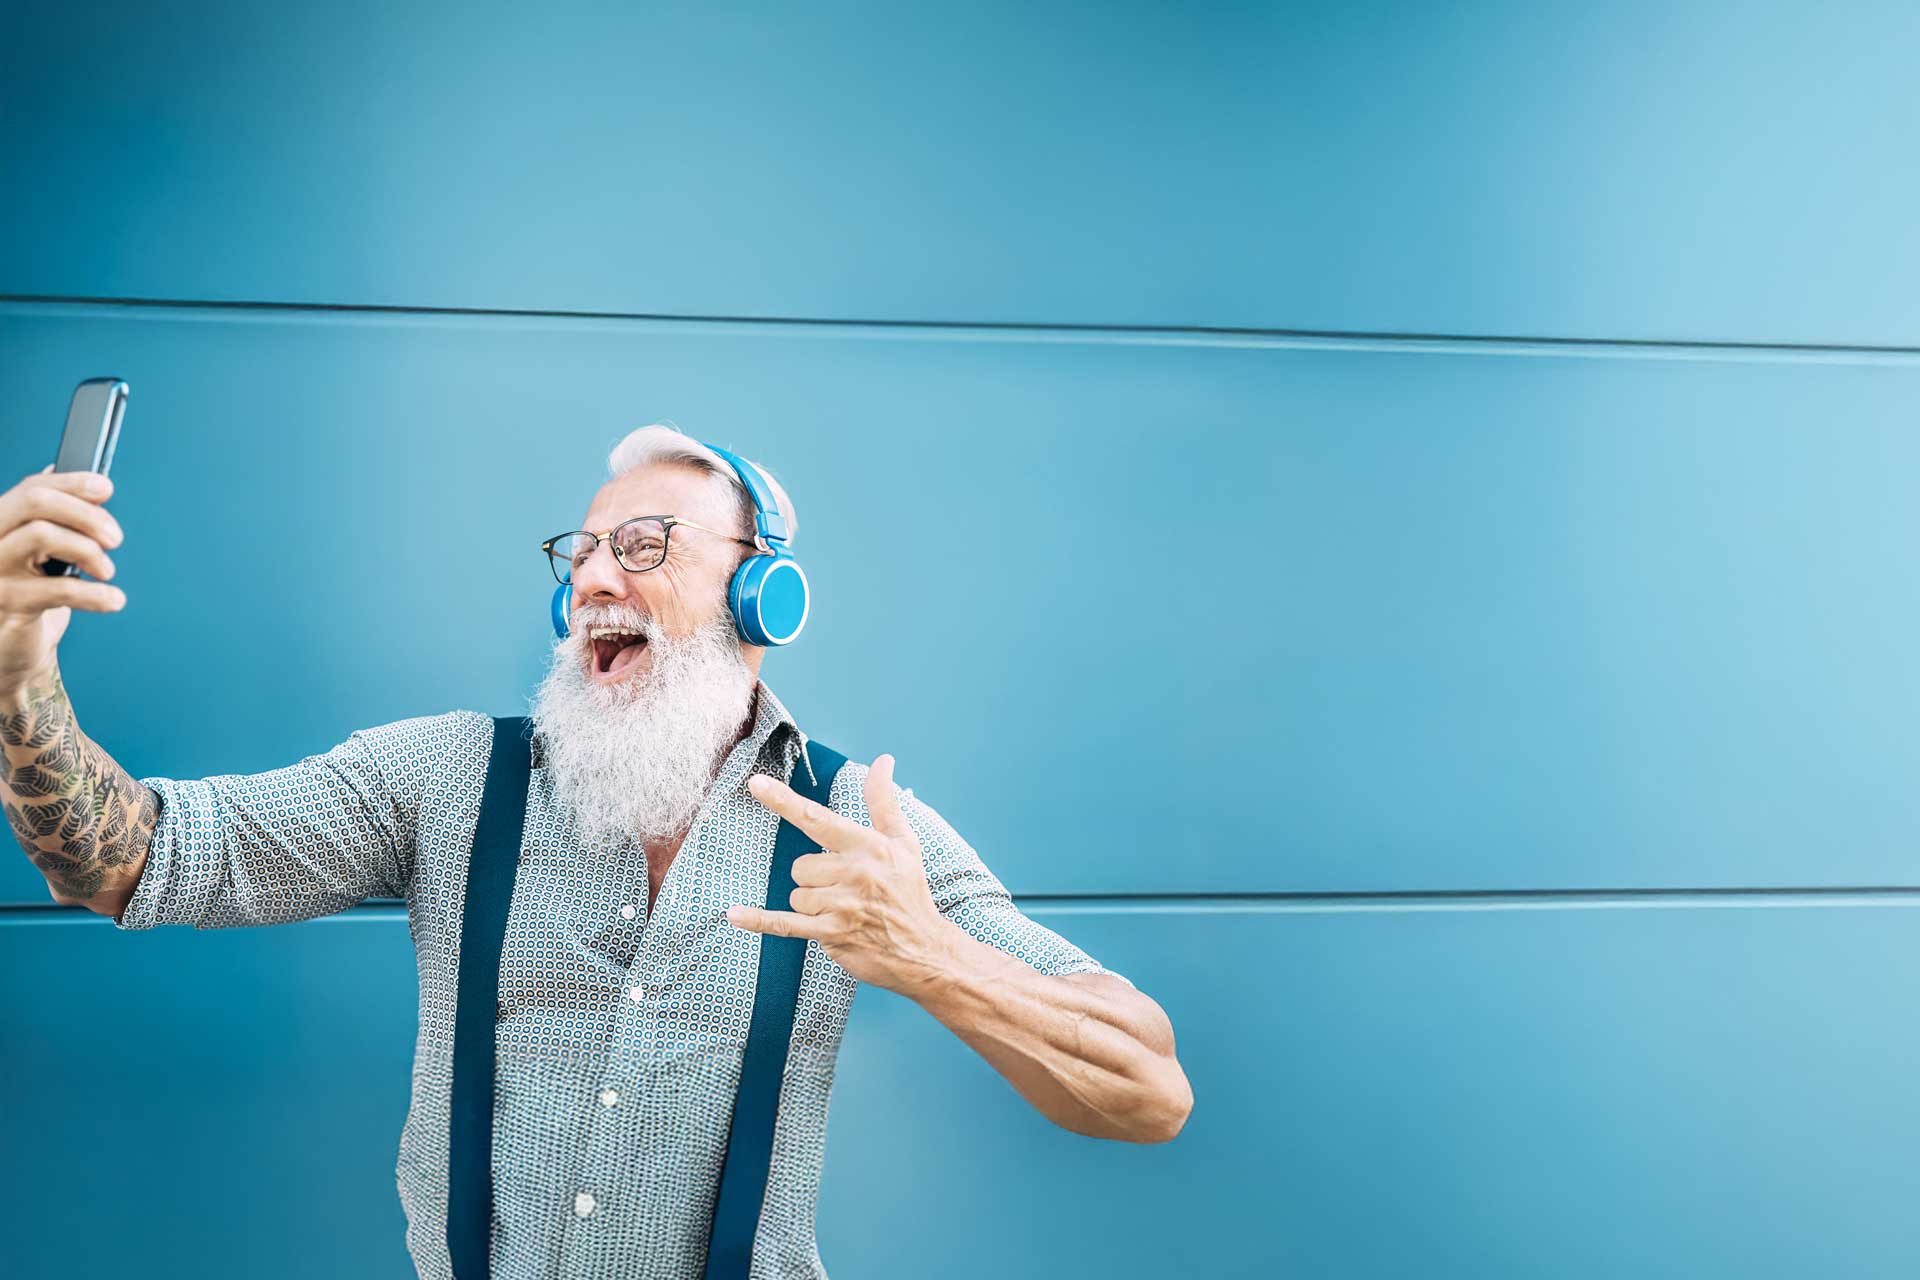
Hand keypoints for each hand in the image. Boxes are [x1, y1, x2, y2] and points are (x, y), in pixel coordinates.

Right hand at [0, 466, 125, 697]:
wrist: (11, 650)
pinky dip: (96, 594)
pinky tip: (114, 600)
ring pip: (43, 534)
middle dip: (85, 513)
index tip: (106, 488)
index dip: (72, 483)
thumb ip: (50, 517)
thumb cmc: (30, 596)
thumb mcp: (40, 554)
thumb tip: (72, 475)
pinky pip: (59, 588)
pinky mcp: (6, 604)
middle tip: (116, 538)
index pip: (31, 487)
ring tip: (107, 572)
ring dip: (90, 551)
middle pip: (34, 501)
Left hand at [727, 754, 961, 994]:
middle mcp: (854, 872)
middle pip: (800, 865)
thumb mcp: (903, 843)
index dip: (783, 800)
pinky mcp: (832, 934)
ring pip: (796, 894)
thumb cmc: (910, 892)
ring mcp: (842, 905)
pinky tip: (734, 915)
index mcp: (867, 846)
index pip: (816, 818)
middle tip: (846, 890)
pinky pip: (784, 924)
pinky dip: (758, 920)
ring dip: (811, 904)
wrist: (924, 950)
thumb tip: (882, 761)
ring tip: (843, 911)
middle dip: (815, 878)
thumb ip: (883, 801)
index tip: (756, 784)